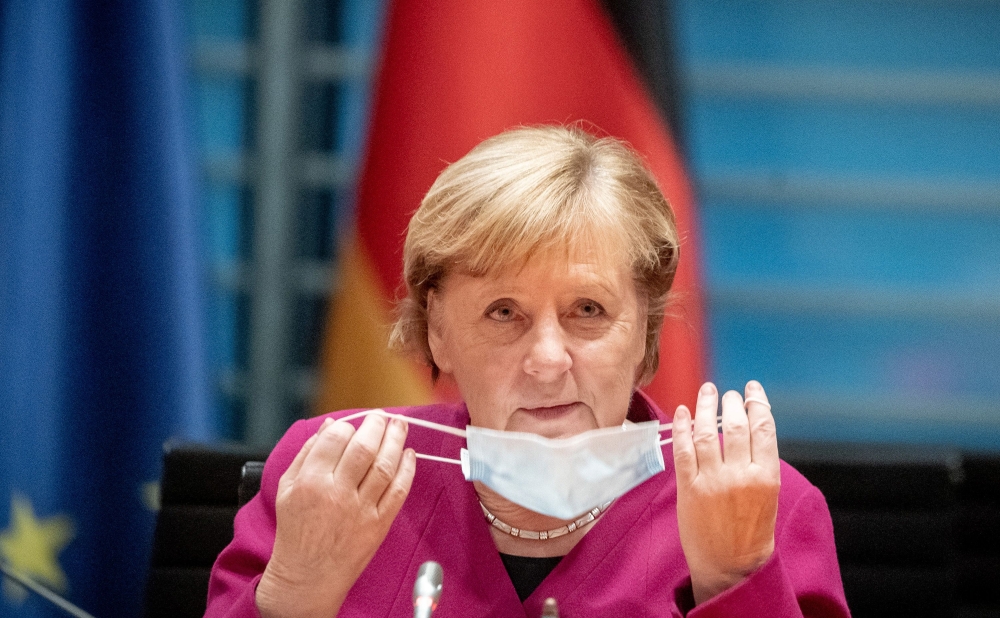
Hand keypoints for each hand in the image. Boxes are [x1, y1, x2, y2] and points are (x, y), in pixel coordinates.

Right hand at [256, 414, 415, 617]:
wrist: (307, 576)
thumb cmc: (296, 531)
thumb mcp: (287, 488)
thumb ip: (306, 453)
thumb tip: (327, 425)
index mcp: (310, 481)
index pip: (336, 439)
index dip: (347, 425)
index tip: (352, 424)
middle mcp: (337, 493)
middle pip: (364, 448)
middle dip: (376, 426)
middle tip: (381, 416)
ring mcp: (360, 509)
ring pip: (385, 466)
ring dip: (396, 441)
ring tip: (399, 426)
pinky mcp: (378, 524)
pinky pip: (398, 492)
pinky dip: (407, 470)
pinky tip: (409, 455)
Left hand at [671, 381, 779, 604]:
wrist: (731, 568)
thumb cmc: (752, 534)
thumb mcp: (769, 497)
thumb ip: (758, 464)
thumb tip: (747, 430)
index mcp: (765, 477)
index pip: (763, 428)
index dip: (757, 403)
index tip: (752, 389)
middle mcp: (740, 475)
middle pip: (735, 425)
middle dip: (731, 402)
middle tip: (728, 393)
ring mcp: (712, 481)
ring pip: (706, 431)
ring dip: (705, 406)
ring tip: (706, 391)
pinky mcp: (688, 488)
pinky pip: (683, 450)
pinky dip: (681, 427)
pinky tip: (682, 412)